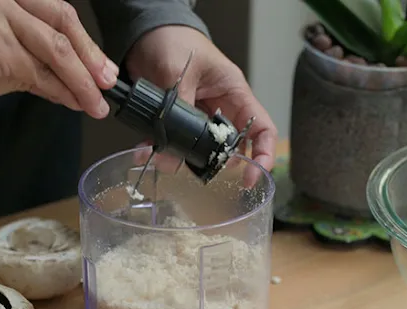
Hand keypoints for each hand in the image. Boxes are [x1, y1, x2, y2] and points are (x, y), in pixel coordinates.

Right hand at [0, 0, 117, 118]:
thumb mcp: (5, 51)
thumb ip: (40, 61)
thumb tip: (80, 83)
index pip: (61, 14)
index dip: (88, 44)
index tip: (106, 69)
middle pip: (62, 27)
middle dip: (91, 61)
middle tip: (107, 86)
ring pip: (54, 53)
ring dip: (80, 83)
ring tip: (95, 104)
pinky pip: (37, 75)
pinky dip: (59, 92)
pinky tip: (71, 103)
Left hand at [125, 26, 277, 186]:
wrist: (143, 33)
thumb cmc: (172, 39)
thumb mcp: (178, 74)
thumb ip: (176, 114)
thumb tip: (170, 153)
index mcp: (234, 92)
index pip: (261, 127)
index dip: (263, 154)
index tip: (252, 177)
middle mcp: (221, 107)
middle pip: (231, 146)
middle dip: (215, 162)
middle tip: (199, 171)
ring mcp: (199, 115)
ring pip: (201, 148)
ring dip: (184, 158)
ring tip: (165, 160)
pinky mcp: (178, 119)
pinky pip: (176, 141)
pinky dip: (163, 149)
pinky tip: (148, 150)